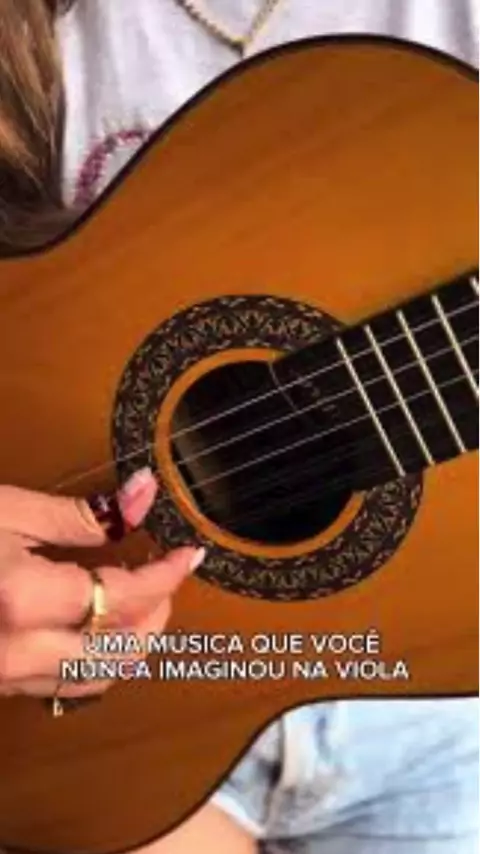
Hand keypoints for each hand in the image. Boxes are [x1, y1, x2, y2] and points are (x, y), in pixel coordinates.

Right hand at [0, 468, 203, 699]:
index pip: (125, 596)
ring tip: (138, 598)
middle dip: (157, 612)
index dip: (167, 574)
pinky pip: (65, 684)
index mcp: (22, 600)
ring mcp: (4, 677)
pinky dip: (97, 657)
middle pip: (123, 651)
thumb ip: (80, 514)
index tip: (189, 551)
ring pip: (99, 679)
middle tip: (163, 572)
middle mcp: (17, 651)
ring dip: (132, 641)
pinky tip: (94, 623)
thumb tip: (144, 493)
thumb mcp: (5, 511)